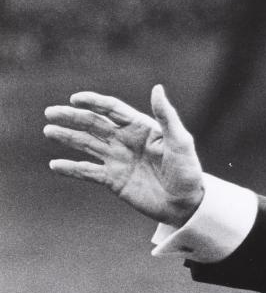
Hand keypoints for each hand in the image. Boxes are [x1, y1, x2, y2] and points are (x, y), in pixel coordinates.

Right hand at [44, 85, 205, 225]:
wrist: (186, 204)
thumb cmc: (188, 171)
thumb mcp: (180, 142)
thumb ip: (167, 116)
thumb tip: (157, 88)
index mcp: (141, 127)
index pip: (112, 109)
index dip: (94, 102)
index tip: (76, 99)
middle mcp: (125, 140)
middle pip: (94, 124)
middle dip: (72, 117)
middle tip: (50, 113)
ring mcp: (117, 160)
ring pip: (86, 144)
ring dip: (67, 137)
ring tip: (49, 131)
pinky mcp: (112, 180)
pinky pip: (87, 172)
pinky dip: (71, 168)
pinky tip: (55, 165)